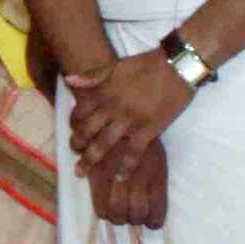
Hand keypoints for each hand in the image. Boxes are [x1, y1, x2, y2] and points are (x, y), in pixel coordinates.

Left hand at [58, 49, 191, 173]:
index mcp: (103, 93)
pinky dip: (125, 167)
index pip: (80, 112)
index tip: (72, 132)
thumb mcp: (116, 66)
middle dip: (76, 145)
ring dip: (90, 160)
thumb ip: (93, 76)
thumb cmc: (146, 64)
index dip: (73, 124)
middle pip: (87, 131)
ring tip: (81, 173)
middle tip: (72, 155)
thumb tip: (68, 80)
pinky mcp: (147, 129)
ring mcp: (129, 121)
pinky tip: (120, 179)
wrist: (176, 67)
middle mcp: (111, 109)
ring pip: (103, 144)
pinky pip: (133, 152)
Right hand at [79, 137, 168, 232]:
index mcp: (156, 174)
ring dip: (117, 218)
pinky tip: (105, 208)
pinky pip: (98, 203)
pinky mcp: (97, 173)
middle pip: (136, 214)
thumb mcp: (159, 160)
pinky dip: (101, 210)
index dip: (154, 221)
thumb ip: (157, 184)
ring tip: (118, 215)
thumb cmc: (142, 140)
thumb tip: (155, 215)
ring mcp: (117, 177)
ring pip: (116, 212)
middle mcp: (137, 178)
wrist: (119, 114)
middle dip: (135, 220)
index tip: (151, 223)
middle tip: (133, 219)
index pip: (157, 209)